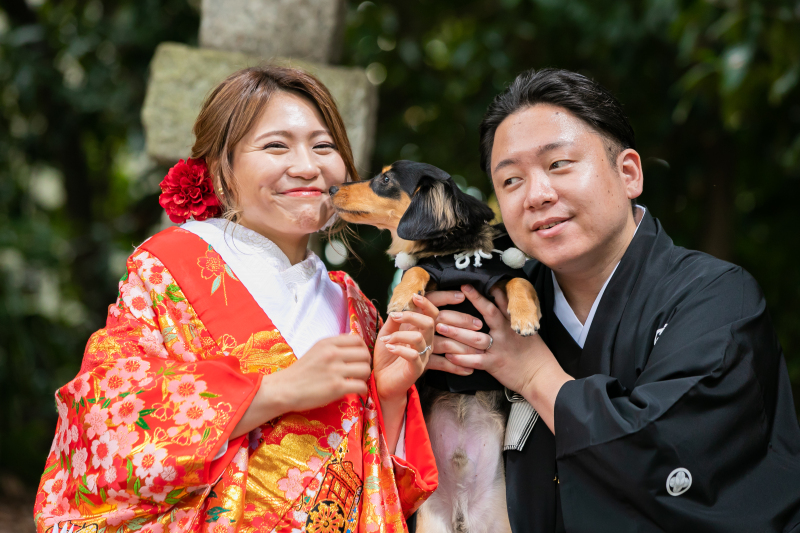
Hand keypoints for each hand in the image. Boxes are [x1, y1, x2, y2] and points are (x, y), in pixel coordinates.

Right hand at [231, 335, 370, 437]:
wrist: (284, 389)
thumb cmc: (300, 372)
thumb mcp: (316, 351)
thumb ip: (333, 347)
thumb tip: (354, 347)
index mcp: (327, 343)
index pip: (357, 340)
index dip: (362, 350)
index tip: (359, 359)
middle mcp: (332, 353)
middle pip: (365, 354)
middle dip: (365, 364)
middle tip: (360, 373)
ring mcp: (335, 370)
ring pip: (365, 370)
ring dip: (364, 378)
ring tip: (357, 382)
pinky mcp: (336, 387)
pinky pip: (361, 386)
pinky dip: (362, 391)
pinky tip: (356, 393)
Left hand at [373, 294, 437, 453]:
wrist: (379, 381)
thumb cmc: (384, 358)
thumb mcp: (386, 334)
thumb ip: (393, 323)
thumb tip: (397, 309)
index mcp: (419, 333)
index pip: (431, 315)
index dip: (427, 304)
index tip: (414, 296)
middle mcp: (425, 344)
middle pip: (429, 323)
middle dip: (411, 316)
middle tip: (395, 317)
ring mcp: (422, 357)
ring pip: (419, 338)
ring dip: (399, 335)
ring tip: (385, 340)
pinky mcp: (416, 370)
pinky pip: (413, 355)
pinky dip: (400, 348)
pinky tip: (389, 347)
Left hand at [437, 285, 572, 432]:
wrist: (540, 375)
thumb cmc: (534, 353)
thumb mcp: (527, 330)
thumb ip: (512, 316)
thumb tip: (502, 298)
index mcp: (512, 323)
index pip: (501, 302)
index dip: (489, 290)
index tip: (474, 281)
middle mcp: (505, 332)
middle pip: (488, 313)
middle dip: (473, 300)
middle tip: (456, 291)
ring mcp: (499, 348)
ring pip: (475, 338)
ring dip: (456, 332)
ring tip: (440, 327)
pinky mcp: (494, 364)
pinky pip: (475, 361)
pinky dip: (461, 358)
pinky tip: (448, 354)